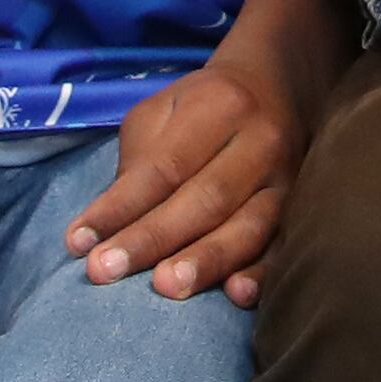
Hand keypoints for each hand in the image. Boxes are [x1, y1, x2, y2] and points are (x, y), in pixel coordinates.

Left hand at [65, 53, 305, 304]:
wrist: (278, 87)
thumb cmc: (203, 106)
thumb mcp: (164, 111)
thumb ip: (139, 161)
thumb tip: (112, 225)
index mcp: (218, 106)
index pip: (164, 166)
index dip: (120, 206)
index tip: (79, 242)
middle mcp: (260, 141)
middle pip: (205, 198)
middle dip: (153, 239)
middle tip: (106, 271)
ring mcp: (287, 177)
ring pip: (248, 226)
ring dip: (206, 261)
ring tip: (166, 288)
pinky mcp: (301, 208)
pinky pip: (283, 246)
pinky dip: (262, 274)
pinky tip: (238, 294)